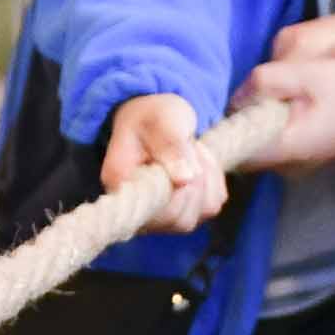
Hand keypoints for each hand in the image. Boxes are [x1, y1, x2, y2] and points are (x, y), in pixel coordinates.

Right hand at [101, 92, 225, 233]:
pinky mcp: (183, 214)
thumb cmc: (153, 116)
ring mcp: (161, 218)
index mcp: (120, 184)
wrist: (159, 121)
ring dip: (207, 177)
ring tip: (190, 152)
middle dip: (196, 177)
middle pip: (181, 217)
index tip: (183, 152)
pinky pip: (212, 206)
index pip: (156, 208)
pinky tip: (196, 164)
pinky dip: (214, 182)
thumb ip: (170, 144)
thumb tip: (185, 180)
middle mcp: (137, 210)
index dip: (179, 188)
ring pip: (201, 212)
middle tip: (187, 146)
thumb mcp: (161, 118)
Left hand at [234, 55, 334, 169]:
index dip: (222, 126)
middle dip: (246, 114)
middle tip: (262, 85)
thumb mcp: (307, 74)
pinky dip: (279, 118)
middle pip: (245, 142)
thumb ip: (264, 83)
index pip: (231, 149)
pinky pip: (279, 137)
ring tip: (286, 88)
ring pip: (262, 137)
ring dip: (263, 113)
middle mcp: (288, 166)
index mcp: (285, 150)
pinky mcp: (308, 154)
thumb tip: (235, 97)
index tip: (227, 102)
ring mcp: (299, 164)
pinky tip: (297, 98)